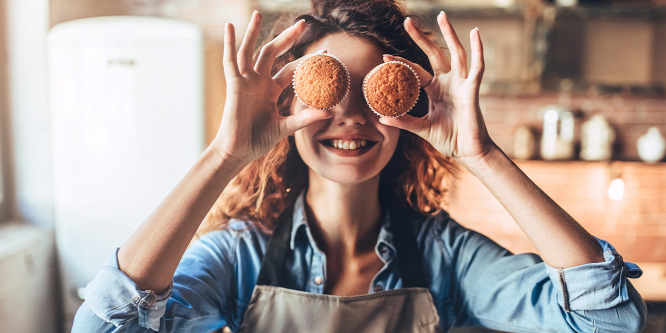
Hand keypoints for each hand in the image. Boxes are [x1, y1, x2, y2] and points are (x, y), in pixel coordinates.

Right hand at [213, 12, 332, 166]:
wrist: (238, 152)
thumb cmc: (258, 140)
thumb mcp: (285, 127)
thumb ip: (305, 118)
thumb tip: (330, 113)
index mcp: (270, 90)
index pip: (291, 70)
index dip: (306, 61)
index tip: (325, 52)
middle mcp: (258, 82)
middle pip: (273, 53)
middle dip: (287, 38)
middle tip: (303, 23)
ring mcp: (245, 82)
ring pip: (250, 50)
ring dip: (253, 32)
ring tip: (258, 13)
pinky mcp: (234, 85)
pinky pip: (230, 61)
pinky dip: (229, 43)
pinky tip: (230, 27)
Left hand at [379, 12, 493, 166]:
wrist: (468, 152)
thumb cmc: (448, 139)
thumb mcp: (422, 128)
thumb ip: (404, 122)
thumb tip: (382, 118)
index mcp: (434, 90)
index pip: (415, 71)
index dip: (401, 63)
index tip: (384, 56)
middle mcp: (448, 83)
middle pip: (434, 54)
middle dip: (421, 38)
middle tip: (407, 21)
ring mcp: (461, 84)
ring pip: (455, 53)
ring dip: (449, 34)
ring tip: (442, 16)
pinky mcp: (472, 89)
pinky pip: (476, 67)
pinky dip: (478, 50)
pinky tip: (475, 33)